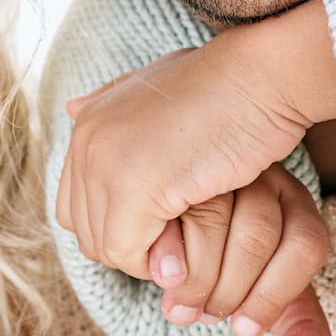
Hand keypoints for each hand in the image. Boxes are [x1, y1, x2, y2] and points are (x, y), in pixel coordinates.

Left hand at [59, 0, 335, 280]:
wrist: (264, 77)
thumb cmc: (229, 88)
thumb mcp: (161, 87)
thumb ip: (117, 107)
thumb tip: (70, 107)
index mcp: (90, 122)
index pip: (76, 206)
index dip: (118, 223)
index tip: (164, 219)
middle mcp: (86, 141)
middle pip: (87, 232)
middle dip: (132, 243)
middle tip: (181, 230)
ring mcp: (105, 163)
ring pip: (106, 248)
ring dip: (149, 253)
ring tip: (190, 230)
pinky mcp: (133, 188)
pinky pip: (129, 254)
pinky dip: (161, 259)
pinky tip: (193, 237)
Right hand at [149, 169, 332, 335]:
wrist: (178, 235)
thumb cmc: (233, 270)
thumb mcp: (268, 295)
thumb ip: (295, 328)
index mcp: (294, 204)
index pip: (304, 244)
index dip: (274, 296)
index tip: (243, 329)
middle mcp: (260, 177)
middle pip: (258, 234)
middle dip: (228, 290)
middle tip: (202, 313)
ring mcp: (211, 170)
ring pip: (212, 218)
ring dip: (195, 276)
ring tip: (178, 298)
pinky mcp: (162, 172)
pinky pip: (166, 214)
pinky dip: (164, 252)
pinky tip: (157, 271)